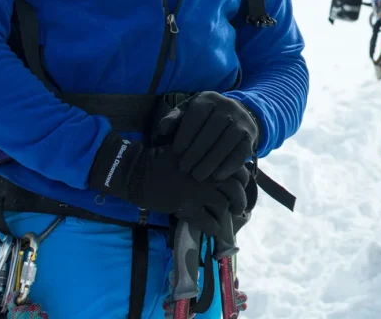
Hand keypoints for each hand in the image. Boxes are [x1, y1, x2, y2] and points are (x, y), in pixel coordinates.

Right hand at [88, 134, 245, 239]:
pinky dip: (213, 228)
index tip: (242, 187)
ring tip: (228, 219)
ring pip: (224, 206)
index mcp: (210, 158)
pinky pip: (207, 222)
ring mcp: (197, 192)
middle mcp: (208, 174)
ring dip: (228, 215)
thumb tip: (225, 164)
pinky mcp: (186, 207)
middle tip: (239, 208)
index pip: (238, 171)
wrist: (137, 172)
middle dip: (240, 201)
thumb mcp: (189, 149)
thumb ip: (208, 156)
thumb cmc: (162, 158)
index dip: (243, 182)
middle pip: (236, 190)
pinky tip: (215, 231)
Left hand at [159, 92, 259, 182]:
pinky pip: (242, 151)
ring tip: (198, 176)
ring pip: (227, 141)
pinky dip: (230, 165)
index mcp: (209, 99)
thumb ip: (173, 120)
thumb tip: (162, 130)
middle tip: (184, 169)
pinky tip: (217, 176)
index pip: (197, 114)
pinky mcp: (250, 135)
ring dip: (212, 161)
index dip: (186, 134)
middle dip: (196, 151)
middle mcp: (228, 106)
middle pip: (212, 130)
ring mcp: (242, 120)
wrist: (236, 116)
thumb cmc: (203, 119)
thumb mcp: (187, 114)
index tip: (176, 152)